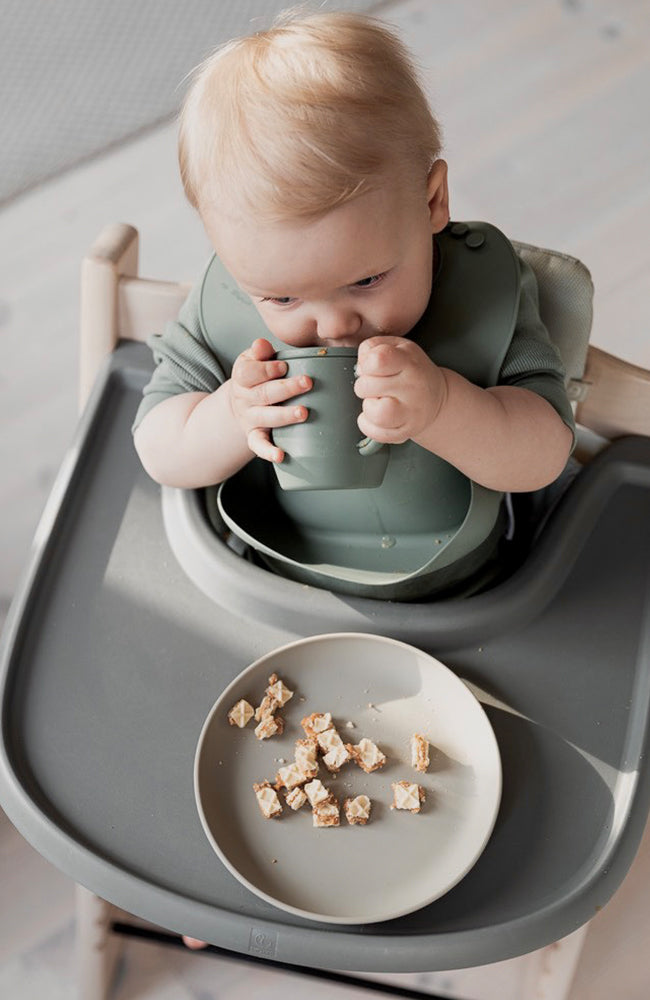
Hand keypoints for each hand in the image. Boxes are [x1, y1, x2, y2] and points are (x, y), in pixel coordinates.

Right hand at [229, 338, 311, 461]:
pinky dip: (268, 452)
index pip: (249, 373)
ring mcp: (249, 419)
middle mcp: (244, 399)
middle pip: (263, 394)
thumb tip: (261, 344)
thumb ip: (259, 352)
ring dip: (285, 415)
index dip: (266, 369)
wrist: (239, 404)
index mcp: (243, 377)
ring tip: (303, 412)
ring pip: (265, 417)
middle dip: (286, 388)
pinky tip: (280, 456)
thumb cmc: (255, 378)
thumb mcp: (253, 360)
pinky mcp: (254, 436)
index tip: (284, 366)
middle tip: (308, 382)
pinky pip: (258, 445)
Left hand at [354, 336, 446, 443]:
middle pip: (367, 387)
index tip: (371, 366)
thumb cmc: (411, 370)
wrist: (435, 396)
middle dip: (363, 385)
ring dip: (368, 407)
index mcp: (408, 362)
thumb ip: (373, 348)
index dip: (366, 363)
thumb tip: (360, 366)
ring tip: (376, 401)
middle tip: (375, 385)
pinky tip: (375, 416)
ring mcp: (411, 412)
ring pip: (376, 414)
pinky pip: (378, 434)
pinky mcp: (406, 431)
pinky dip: (369, 426)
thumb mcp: (397, 347)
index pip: (378, 360)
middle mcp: (413, 387)